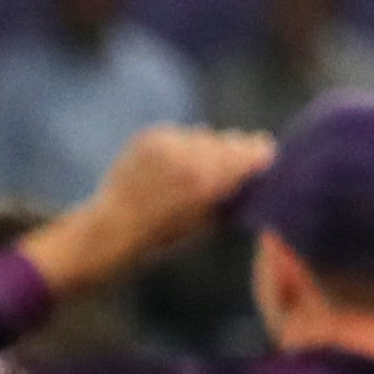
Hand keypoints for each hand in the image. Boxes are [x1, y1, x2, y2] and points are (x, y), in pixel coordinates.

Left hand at [83, 126, 276, 256]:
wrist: (111, 230)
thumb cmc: (164, 237)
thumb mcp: (209, 223)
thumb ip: (237, 196)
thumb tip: (259, 177)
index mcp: (210, 181)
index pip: (256, 151)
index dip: (261, 158)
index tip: (263, 164)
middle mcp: (191, 157)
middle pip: (234, 140)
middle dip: (235, 153)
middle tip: (228, 171)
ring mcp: (168, 144)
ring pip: (206, 136)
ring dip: (205, 150)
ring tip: (188, 176)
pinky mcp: (150, 136)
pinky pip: (179, 135)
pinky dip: (179, 148)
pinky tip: (167, 170)